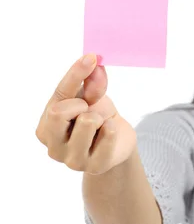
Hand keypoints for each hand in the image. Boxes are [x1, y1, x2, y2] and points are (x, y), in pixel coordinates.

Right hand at [35, 54, 136, 174]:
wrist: (117, 142)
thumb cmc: (97, 117)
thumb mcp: (92, 96)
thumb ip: (91, 82)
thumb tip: (95, 63)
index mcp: (45, 127)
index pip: (57, 95)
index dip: (75, 74)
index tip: (90, 57)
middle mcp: (53, 147)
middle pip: (58, 112)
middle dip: (81, 103)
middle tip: (90, 109)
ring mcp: (72, 160)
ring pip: (87, 122)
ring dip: (100, 117)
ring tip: (100, 125)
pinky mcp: (95, 166)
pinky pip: (108, 135)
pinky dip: (113, 128)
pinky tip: (109, 134)